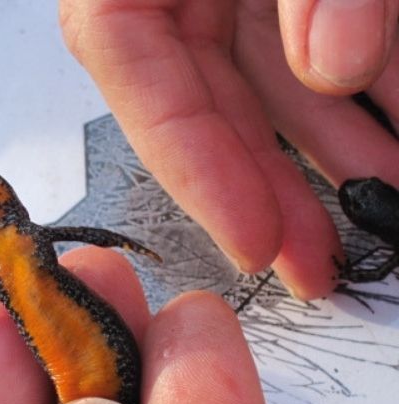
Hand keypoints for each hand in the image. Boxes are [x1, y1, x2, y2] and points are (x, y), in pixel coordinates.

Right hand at [60, 0, 398, 299]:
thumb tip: (335, 65)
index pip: (127, 62)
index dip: (188, 161)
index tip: (252, 238)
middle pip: (202, 97)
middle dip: (268, 185)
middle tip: (316, 261)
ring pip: (266, 83)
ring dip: (330, 147)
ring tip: (382, 202)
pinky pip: (307, 47)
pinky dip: (356, 94)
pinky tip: (390, 132)